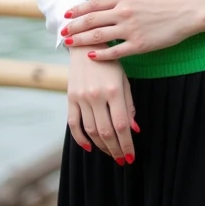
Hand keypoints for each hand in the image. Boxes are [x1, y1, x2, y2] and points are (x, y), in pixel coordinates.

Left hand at [61, 0, 204, 60]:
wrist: (184, 13)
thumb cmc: (161, 5)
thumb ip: (119, 2)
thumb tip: (99, 8)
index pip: (94, 4)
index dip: (78, 10)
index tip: (67, 15)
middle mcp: (124, 12)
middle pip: (91, 20)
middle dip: (74, 26)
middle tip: (62, 32)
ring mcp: (131, 29)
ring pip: (98, 36)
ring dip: (81, 40)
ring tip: (70, 44)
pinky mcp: (139, 44)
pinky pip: (115, 51)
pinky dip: (101, 54)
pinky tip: (91, 56)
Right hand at [66, 46, 138, 163]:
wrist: (85, 45)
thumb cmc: (109, 63)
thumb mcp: (124, 80)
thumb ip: (129, 104)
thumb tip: (134, 129)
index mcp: (114, 90)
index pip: (121, 125)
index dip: (127, 144)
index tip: (131, 156)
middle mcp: (96, 95)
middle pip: (106, 132)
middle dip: (115, 149)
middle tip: (121, 159)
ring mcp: (81, 97)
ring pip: (91, 131)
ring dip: (101, 146)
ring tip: (110, 153)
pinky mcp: (70, 98)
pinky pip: (73, 124)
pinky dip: (80, 138)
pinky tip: (89, 147)